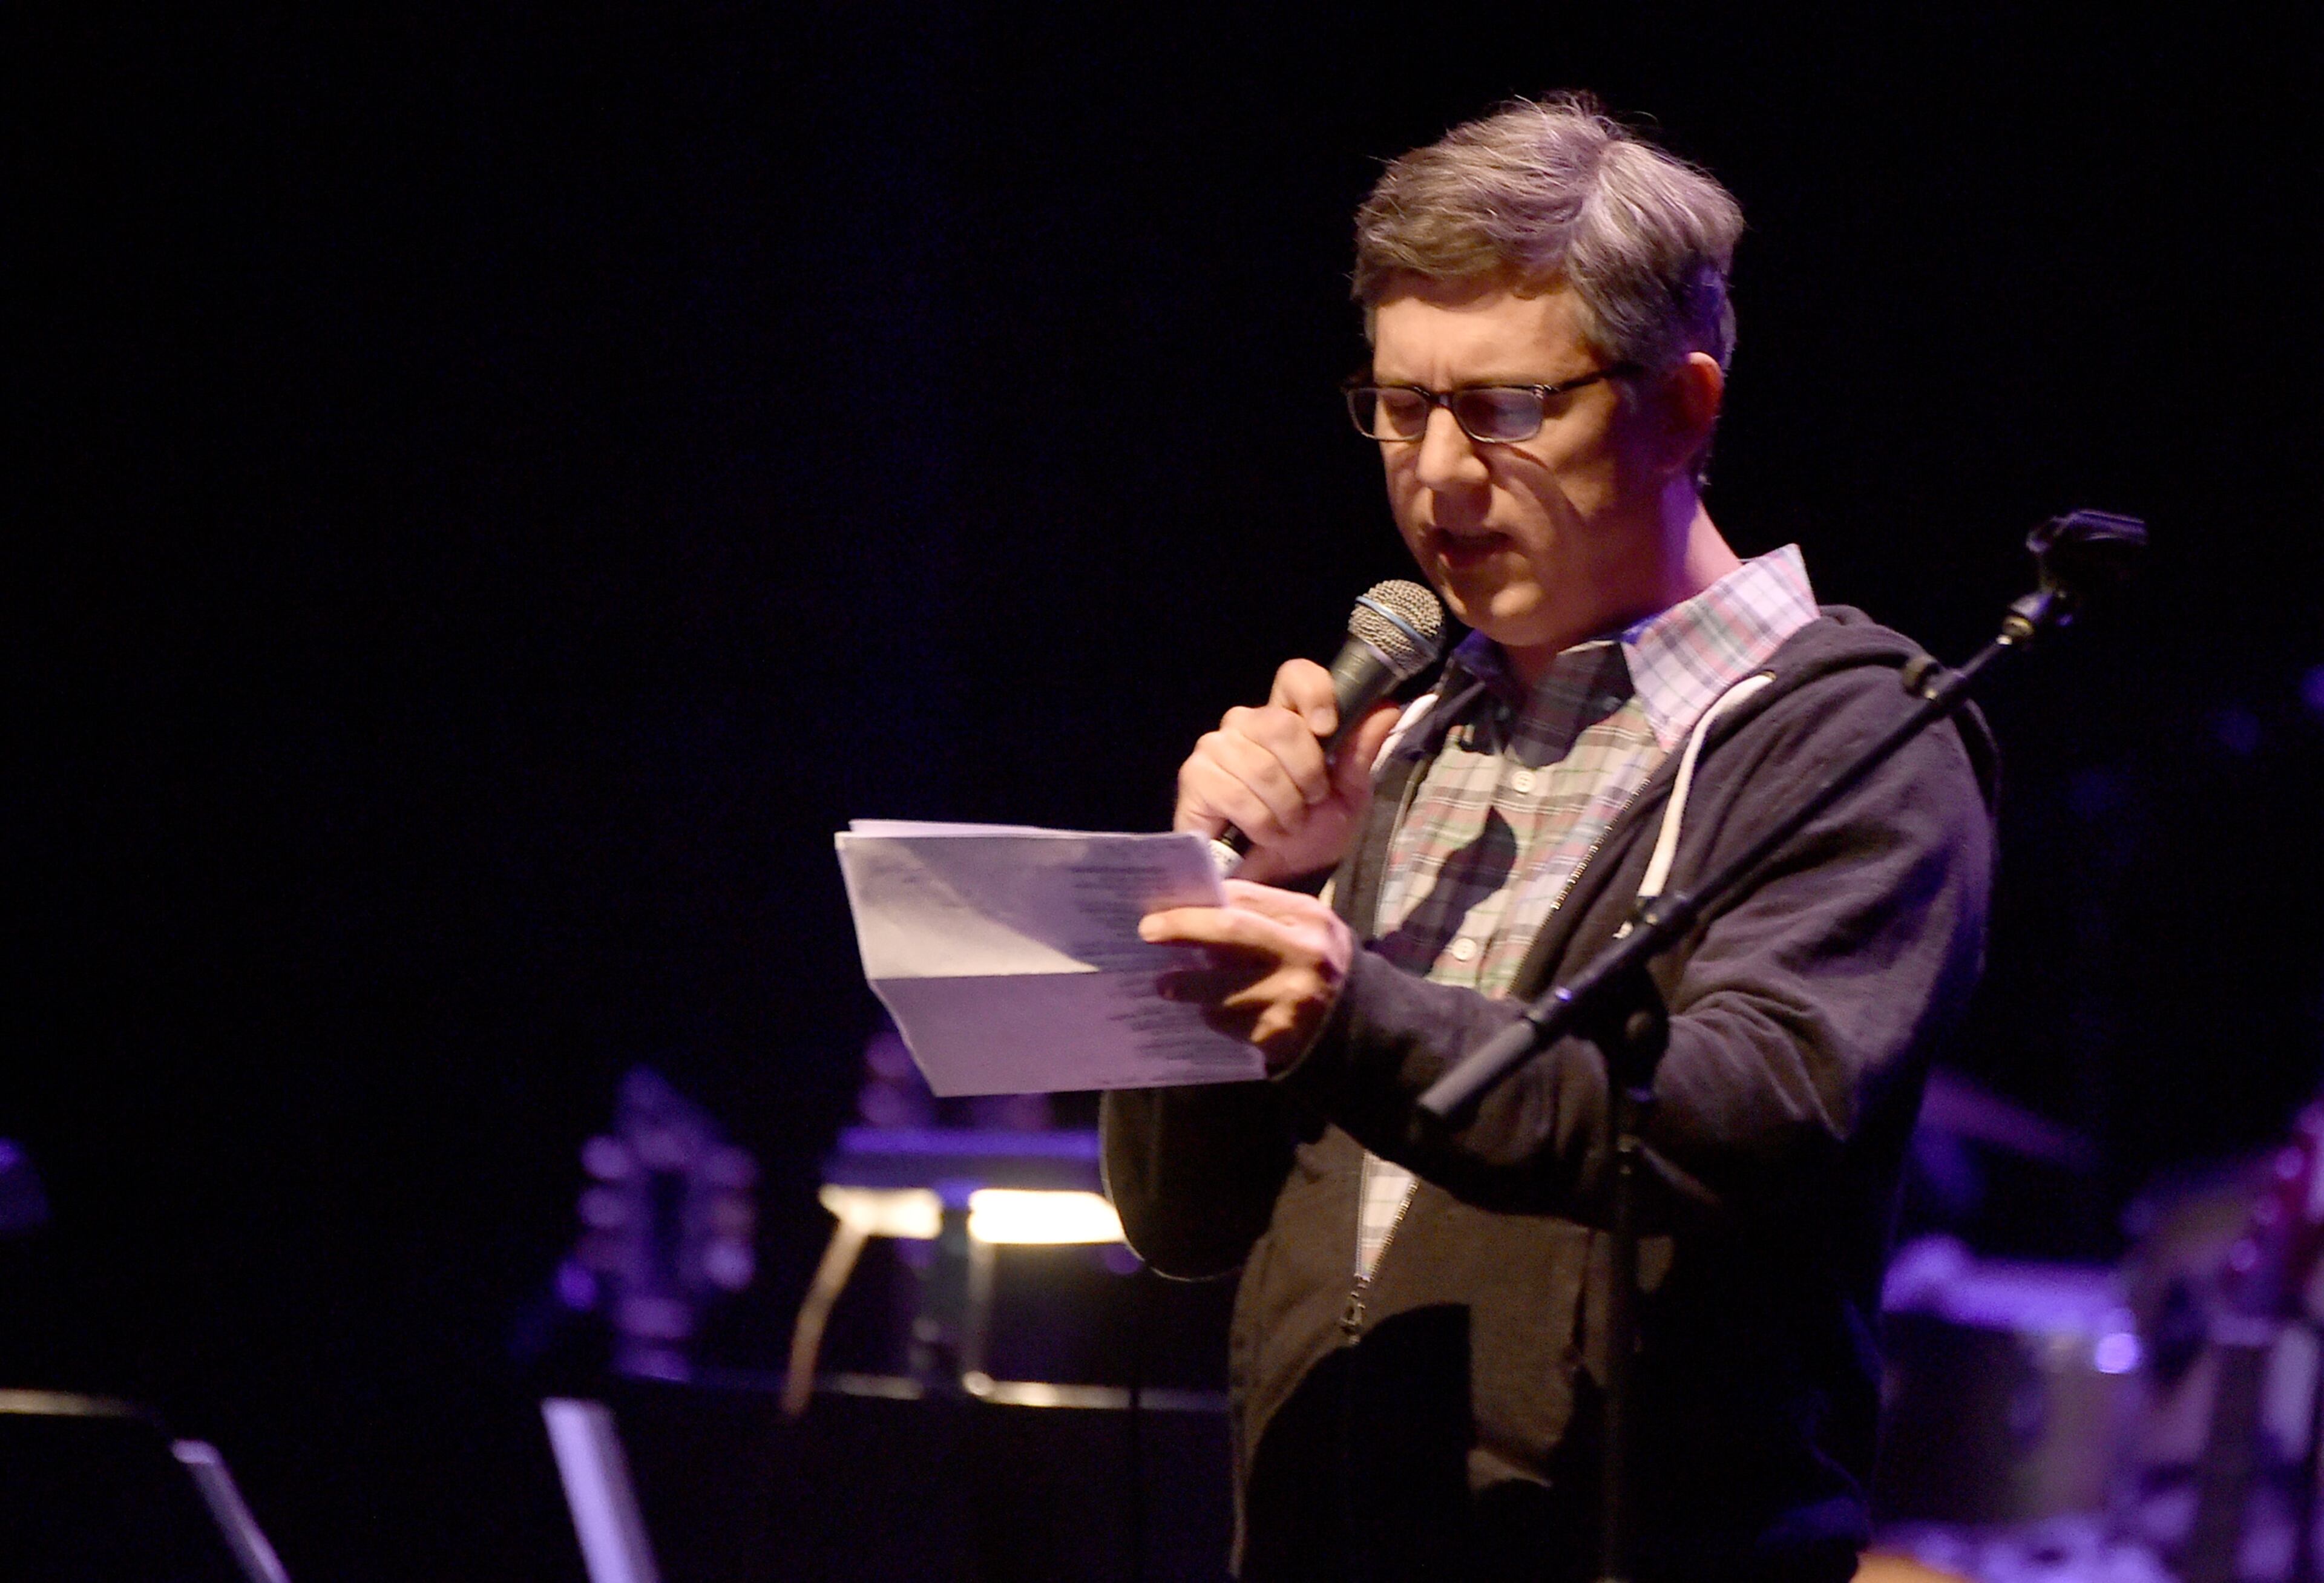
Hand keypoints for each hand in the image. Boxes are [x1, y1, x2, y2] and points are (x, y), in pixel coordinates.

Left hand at [1143, 880, 1354, 1070]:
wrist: (1358, 1025)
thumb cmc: (1318, 968)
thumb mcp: (1303, 932)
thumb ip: (1262, 917)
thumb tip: (1198, 908)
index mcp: (1308, 918)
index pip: (1243, 898)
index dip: (1200, 902)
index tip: (1163, 906)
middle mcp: (1303, 952)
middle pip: (1229, 930)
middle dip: (1183, 928)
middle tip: (1148, 932)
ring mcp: (1291, 996)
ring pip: (1221, 985)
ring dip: (1187, 985)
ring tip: (1165, 985)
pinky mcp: (1278, 1033)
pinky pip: (1228, 1021)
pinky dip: (1212, 1015)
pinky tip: (1206, 1012)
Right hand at [1174, 658, 1402, 883]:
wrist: (1280, 881)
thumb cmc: (1312, 836)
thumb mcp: (1349, 797)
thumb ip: (1362, 752)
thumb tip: (1388, 707)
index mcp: (1287, 719)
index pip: (1295, 676)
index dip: (1314, 694)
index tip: (1327, 729)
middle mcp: (1246, 724)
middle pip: (1281, 724)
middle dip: (1306, 775)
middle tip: (1308, 804)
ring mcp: (1216, 748)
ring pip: (1261, 765)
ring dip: (1285, 808)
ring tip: (1286, 826)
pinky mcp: (1195, 779)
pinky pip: (1235, 792)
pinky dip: (1259, 822)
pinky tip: (1261, 834)